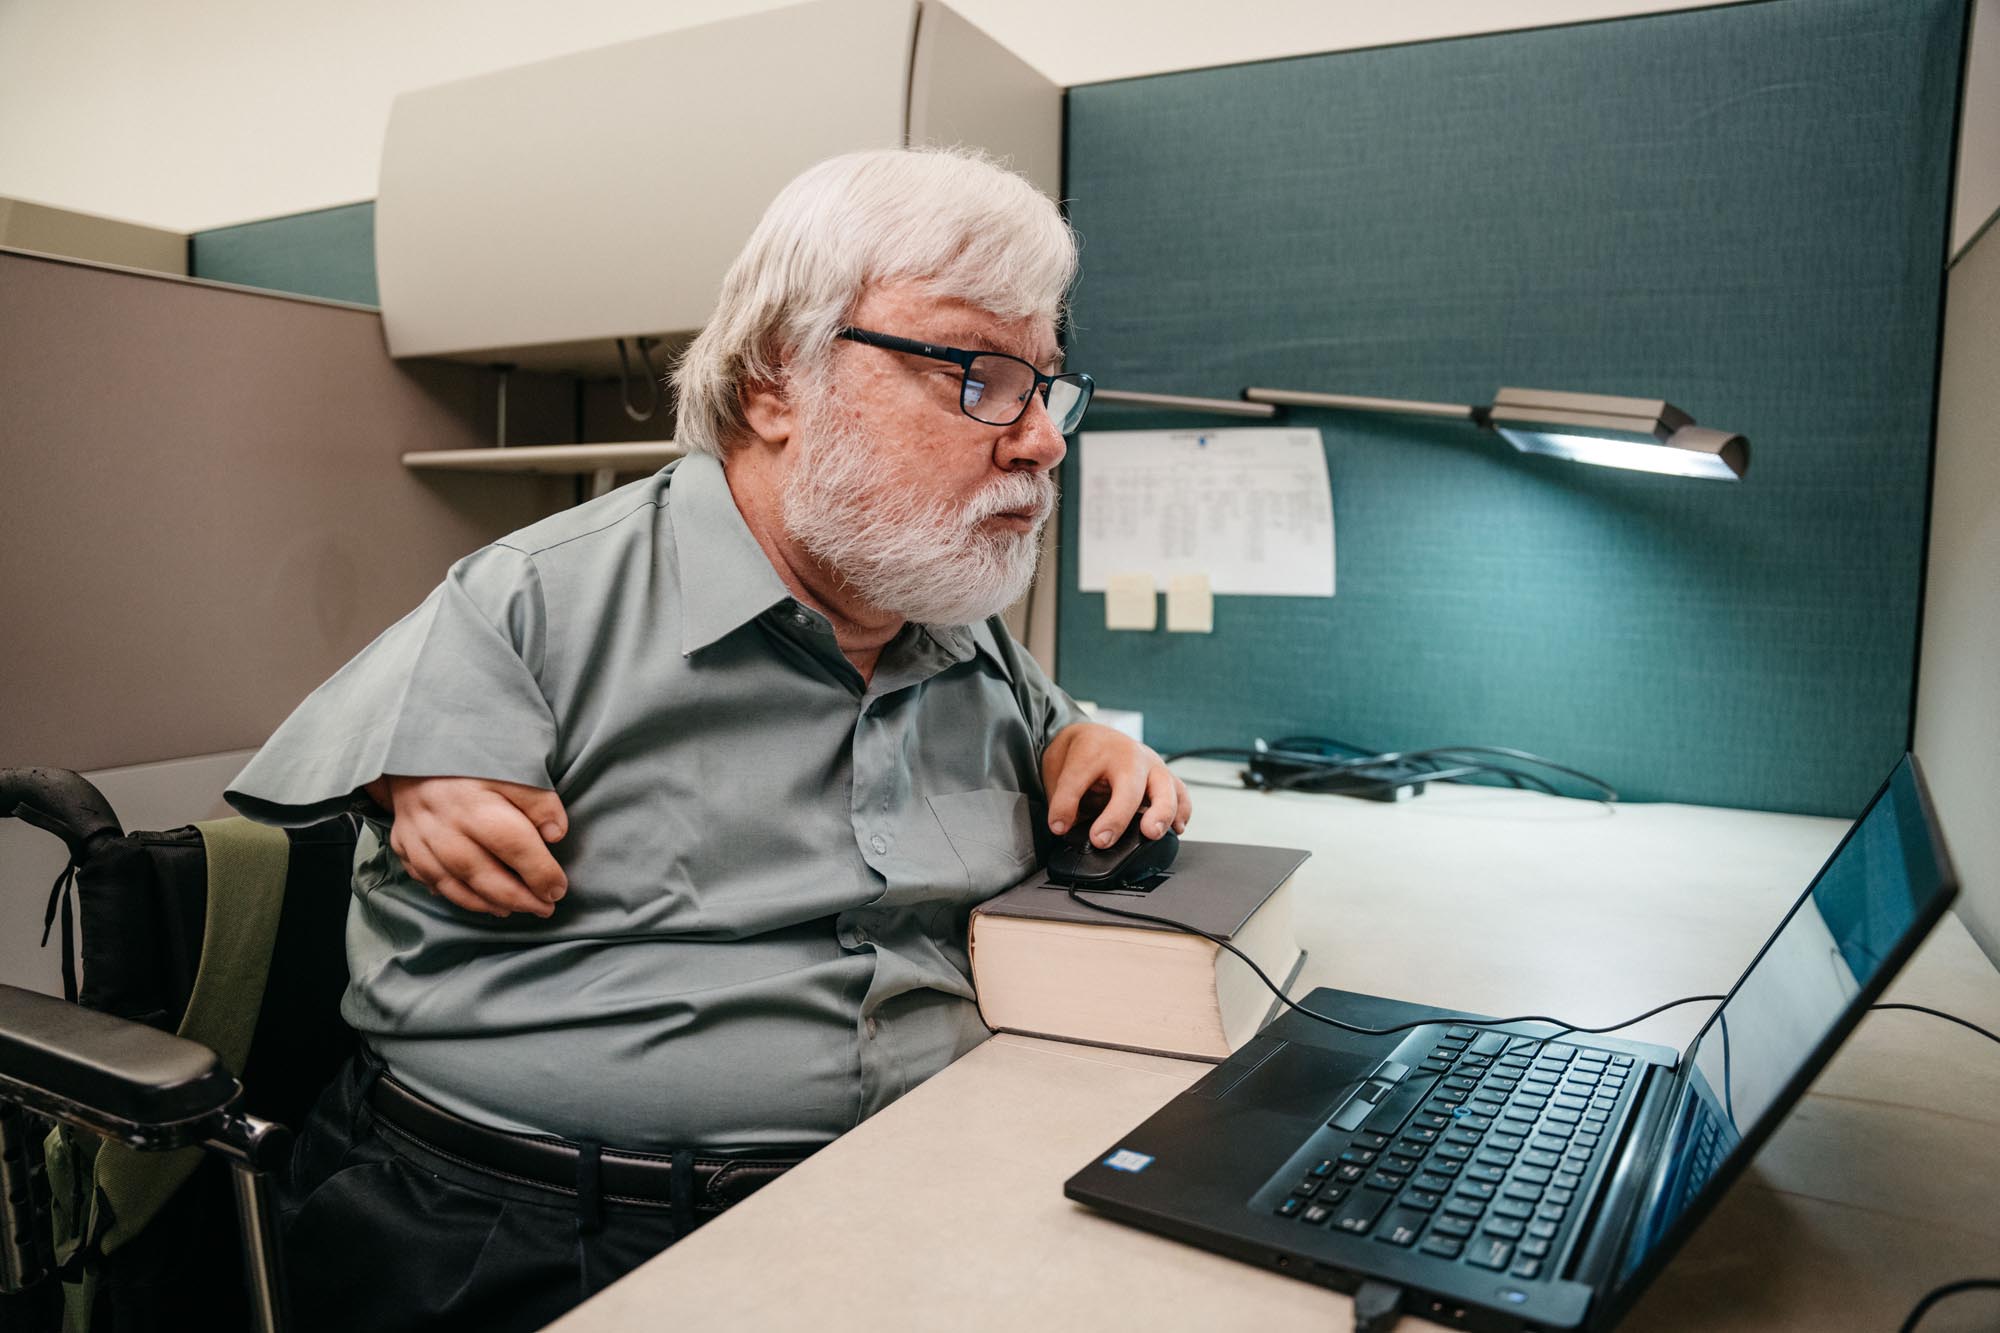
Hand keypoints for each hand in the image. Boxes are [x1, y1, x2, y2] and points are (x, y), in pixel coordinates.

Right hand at [369, 774, 568, 918]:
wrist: (416, 744)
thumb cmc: (474, 757)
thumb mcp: (514, 766)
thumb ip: (538, 801)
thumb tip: (556, 835)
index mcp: (475, 802)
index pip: (513, 845)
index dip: (539, 872)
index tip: (558, 889)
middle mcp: (443, 824)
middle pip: (481, 872)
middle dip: (517, 897)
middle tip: (544, 908)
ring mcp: (418, 837)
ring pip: (452, 882)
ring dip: (486, 903)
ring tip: (515, 909)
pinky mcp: (403, 843)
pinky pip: (428, 879)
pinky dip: (454, 895)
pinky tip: (478, 900)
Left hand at [1040, 722, 1191, 847]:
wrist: (1095, 735)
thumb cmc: (1080, 754)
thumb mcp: (1058, 771)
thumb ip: (1063, 800)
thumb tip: (1065, 828)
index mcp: (1092, 749)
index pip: (1076, 780)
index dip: (1064, 808)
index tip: (1058, 827)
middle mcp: (1126, 754)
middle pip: (1128, 784)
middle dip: (1117, 815)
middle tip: (1102, 840)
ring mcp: (1150, 763)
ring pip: (1165, 787)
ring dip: (1161, 812)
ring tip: (1151, 833)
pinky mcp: (1164, 776)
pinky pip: (1180, 793)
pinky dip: (1181, 812)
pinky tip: (1175, 828)